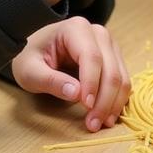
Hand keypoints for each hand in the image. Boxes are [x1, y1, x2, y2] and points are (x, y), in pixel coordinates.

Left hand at [11, 17, 130, 132]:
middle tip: (93, 124)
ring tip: (102, 123)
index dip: (92, 83)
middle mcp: (99, 33)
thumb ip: (50, 81)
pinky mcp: (114, 58)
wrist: (37, 48)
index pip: (91, 57)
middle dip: (105, 99)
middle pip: (111, 68)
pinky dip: (118, 99)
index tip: (86, 106)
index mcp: (76, 28)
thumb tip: (76, 94)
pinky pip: (122, 79)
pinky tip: (108, 115)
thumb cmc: (31, 56)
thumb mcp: (30, 70)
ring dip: (114, 102)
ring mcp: (109, 45)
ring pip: (121, 75)